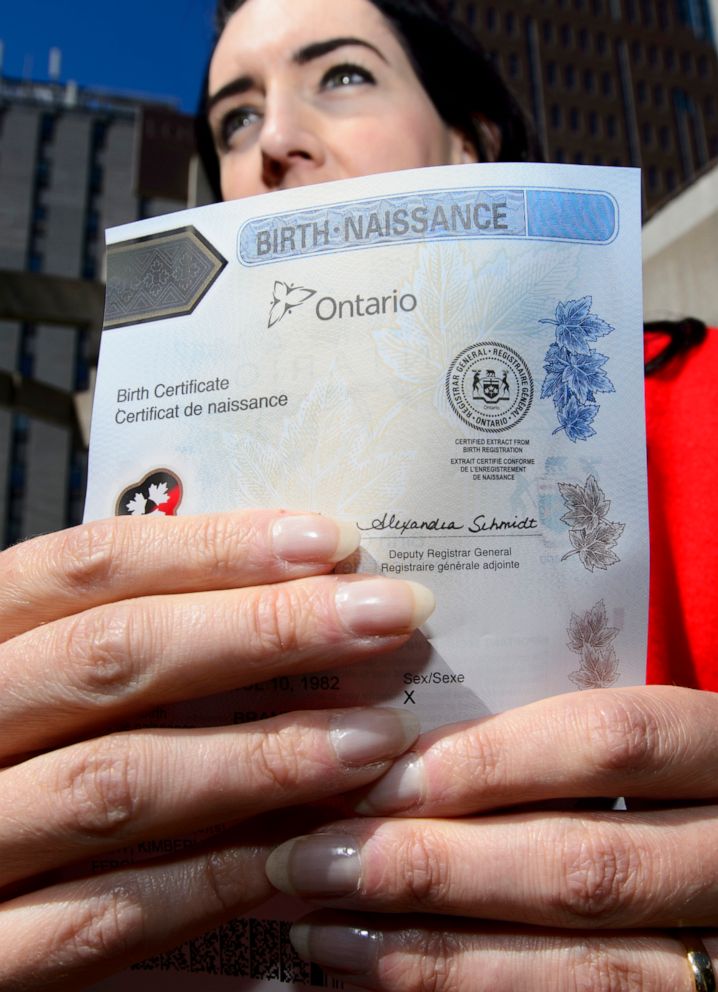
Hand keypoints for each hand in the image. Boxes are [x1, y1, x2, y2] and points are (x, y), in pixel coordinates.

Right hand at [0, 509, 432, 987]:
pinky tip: (309, 851)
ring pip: (118, 783)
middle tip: (391, 615)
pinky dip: (216, 878)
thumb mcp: (37, 681)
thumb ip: (122, 648)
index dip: (216, 548)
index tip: (332, 542)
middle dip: (266, 631)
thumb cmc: (7, 752)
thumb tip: (276, 595)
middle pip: (115, 657)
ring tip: (379, 735)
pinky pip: (108, 914)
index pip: (89, 566)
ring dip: (263, 757)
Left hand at [265, 685, 717, 989]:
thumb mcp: (641, 736)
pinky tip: (385, 976)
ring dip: (435, 953)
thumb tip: (397, 734)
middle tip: (309, 857)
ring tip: (321, 930)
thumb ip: (554, 730)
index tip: (381, 772)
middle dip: (433, 866)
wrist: (716, 866)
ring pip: (586, 970)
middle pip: (582, 866)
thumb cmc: (659, 781)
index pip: (610, 740)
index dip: (492, 760)